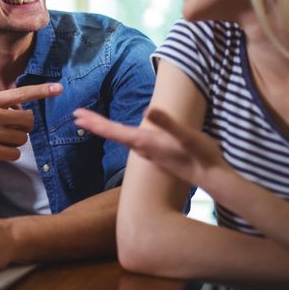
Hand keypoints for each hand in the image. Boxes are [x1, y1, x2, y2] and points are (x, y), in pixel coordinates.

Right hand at [0, 83, 62, 166]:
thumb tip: (23, 111)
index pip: (20, 93)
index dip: (42, 91)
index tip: (59, 88)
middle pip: (28, 120)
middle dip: (24, 126)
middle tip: (11, 129)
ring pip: (23, 138)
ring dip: (16, 141)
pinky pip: (15, 153)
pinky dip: (10, 153)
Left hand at [73, 107, 228, 186]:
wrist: (212, 178)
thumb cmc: (202, 157)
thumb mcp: (187, 136)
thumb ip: (168, 124)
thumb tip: (149, 111)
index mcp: (146, 142)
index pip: (114, 131)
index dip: (96, 123)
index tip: (77, 115)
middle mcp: (143, 149)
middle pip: (113, 134)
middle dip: (94, 124)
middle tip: (76, 115)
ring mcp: (149, 152)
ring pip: (121, 138)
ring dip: (105, 129)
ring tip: (91, 121)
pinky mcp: (156, 153)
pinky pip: (131, 141)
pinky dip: (119, 134)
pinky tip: (121, 133)